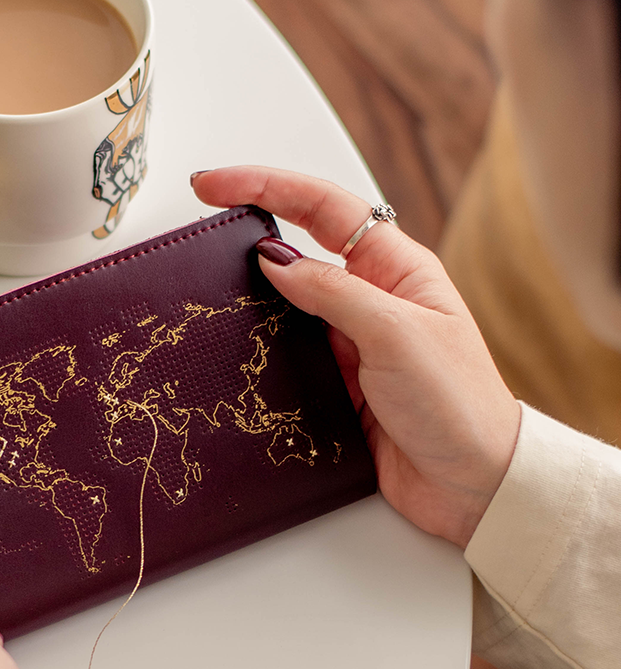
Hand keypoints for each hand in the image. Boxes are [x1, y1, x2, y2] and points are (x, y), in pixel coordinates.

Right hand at [192, 166, 520, 548]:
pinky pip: (282, 358)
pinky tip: (231, 355)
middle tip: (198, 230)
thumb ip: (334, 293)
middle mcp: (367, 301)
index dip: (266, 187)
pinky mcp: (333, 387)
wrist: (471, 483)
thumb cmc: (458, 403)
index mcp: (394, 268)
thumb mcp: (396, 333)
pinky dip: (255, 354)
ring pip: (283, 308)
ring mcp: (347, 345)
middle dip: (247, 234)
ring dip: (247, 300)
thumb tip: (275, 260)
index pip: (322, 208)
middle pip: (296, 251)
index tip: (215, 185)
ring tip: (204, 294)